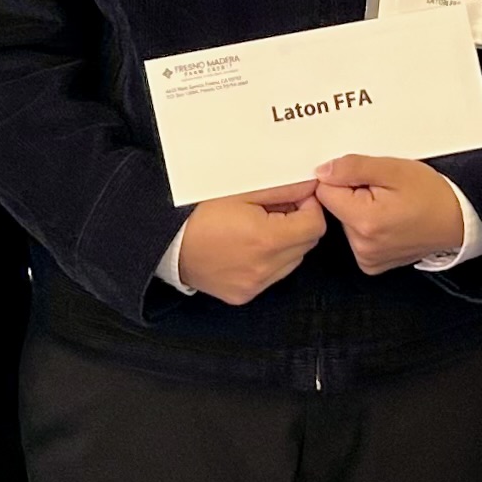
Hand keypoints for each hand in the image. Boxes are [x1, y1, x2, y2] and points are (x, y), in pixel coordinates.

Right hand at [175, 185, 327, 304]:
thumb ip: (281, 190)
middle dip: (300, 223)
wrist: (166, 245)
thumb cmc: (197, 216)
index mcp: (266, 239)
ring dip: (286, 243)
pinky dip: (270, 261)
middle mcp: (264, 268)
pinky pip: (273, 277)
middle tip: (277, 209)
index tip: (298, 198)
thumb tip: (308, 186)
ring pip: (293, 261)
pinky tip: (248, 247)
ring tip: (260, 228)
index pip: (315, 225)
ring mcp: (255, 285)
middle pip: (307, 244)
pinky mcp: (245, 295)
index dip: (311, 207)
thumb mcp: (241, 193)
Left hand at [312, 155, 467, 275]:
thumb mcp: (394, 169)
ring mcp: (367, 258)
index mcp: (364, 221)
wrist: (458, 219)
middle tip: (383, 190)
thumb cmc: (433, 195)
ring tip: (390, 204)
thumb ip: (353, 167)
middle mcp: (362, 246)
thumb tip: (322, 171)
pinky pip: (356, 237)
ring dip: (361, 209)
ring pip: (345, 221)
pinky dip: (368, 226)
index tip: (364, 177)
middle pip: (335, 208)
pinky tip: (389, 219)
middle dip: (352, 194)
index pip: (324, 192)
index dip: (341, 179)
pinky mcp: (372, 263)